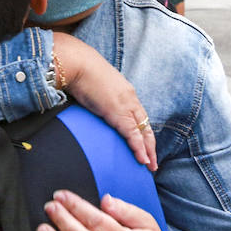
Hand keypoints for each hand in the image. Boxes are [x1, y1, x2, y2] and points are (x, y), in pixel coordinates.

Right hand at [53, 32, 156, 170]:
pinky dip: (138, 148)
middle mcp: (130, 99)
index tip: (146, 145)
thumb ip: (99, 98)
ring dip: (148, 151)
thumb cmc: (81, 73)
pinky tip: (142, 159)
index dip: (143, 132)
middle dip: (151, 145)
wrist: (77, 64)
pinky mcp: (118, 112)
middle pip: (146, 126)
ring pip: (143, 132)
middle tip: (153, 162)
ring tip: (150, 166)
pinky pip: (132, 134)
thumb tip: (94, 105)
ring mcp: (126, 105)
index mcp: (126, 93)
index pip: (139, 116)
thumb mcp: (95, 87)